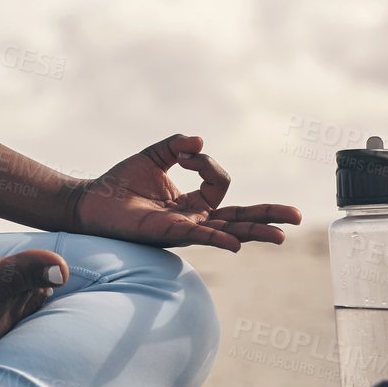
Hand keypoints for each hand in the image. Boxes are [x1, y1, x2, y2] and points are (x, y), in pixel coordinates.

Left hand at [73, 132, 301, 251]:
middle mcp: (194, 219)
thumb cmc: (119, 183)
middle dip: (268, 216)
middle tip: (297, 217)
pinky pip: (197, 237)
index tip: (185, 154)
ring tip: (280, 236)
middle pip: (239, 217)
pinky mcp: (167, 233)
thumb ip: (176, 145)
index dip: (207, 164)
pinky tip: (235, 243)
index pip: (220, 184)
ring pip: (226, 230)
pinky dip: (216, 239)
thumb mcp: (153, 156)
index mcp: (193, 203)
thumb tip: (199, 142)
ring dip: (253, 232)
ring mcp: (184, 229)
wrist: (90, 201)